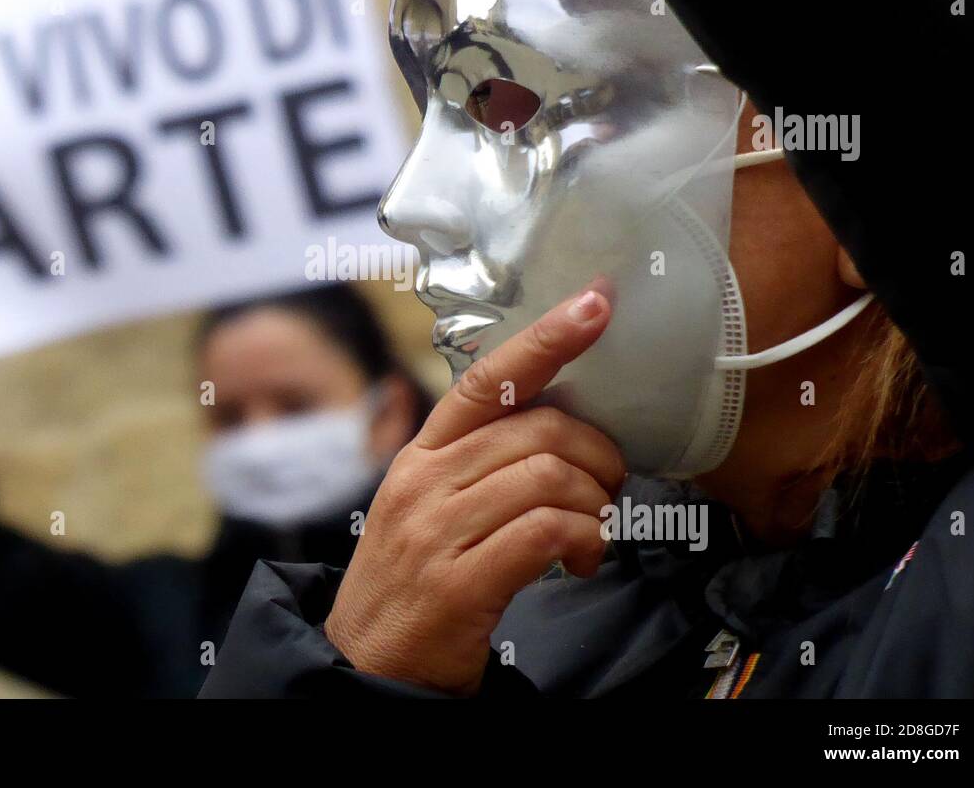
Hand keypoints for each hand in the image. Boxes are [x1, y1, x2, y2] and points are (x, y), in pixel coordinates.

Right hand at [323, 283, 623, 694]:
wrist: (364, 669)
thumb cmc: (412, 584)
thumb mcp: (428, 508)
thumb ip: (479, 464)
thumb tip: (558, 427)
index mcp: (420, 455)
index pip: (485, 380)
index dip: (546, 339)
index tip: (595, 304)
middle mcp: (423, 483)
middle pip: (536, 429)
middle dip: (596, 453)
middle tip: (609, 487)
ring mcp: (436, 532)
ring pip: (548, 477)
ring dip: (594, 504)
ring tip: (592, 536)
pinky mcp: (457, 584)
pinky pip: (545, 533)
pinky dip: (583, 541)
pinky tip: (580, 562)